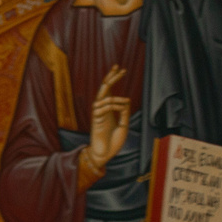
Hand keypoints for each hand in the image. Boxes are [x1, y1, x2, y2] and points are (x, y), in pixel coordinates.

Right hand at [78, 64, 129, 185]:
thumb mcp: (123, 125)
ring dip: (115, 97)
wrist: (104, 154)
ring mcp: (98, 115)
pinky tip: (121, 106)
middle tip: (118, 67)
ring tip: (125, 101)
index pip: (109, 91)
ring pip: (103, 98)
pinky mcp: (95, 120)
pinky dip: (113, 105)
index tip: (121, 70)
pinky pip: (102, 107)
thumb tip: (125, 101)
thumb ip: (124, 113)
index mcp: (108, 110)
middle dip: (111, 78)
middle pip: (103, 89)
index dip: (114, 79)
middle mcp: (102, 110)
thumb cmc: (113, 142)